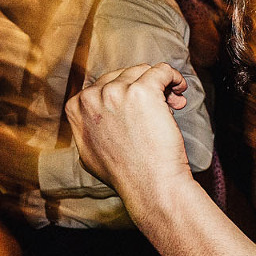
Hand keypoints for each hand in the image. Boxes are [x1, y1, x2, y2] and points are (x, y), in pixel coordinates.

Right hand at [66, 64, 191, 216]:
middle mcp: (92, 96)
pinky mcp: (142, 90)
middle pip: (124, 75)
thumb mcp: (89, 151)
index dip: (124, 94)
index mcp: (76, 107)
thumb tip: (95, 113)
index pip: (103, 85)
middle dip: (142, 88)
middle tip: (162, 107)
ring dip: (160, 85)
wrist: (148, 185)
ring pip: (144, 71)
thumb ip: (88, 126)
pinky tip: (179, 89)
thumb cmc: (124, 173)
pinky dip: (174, 77)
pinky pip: (163, 70)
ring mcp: (116, 91)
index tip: (139, 108)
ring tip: (172, 104)